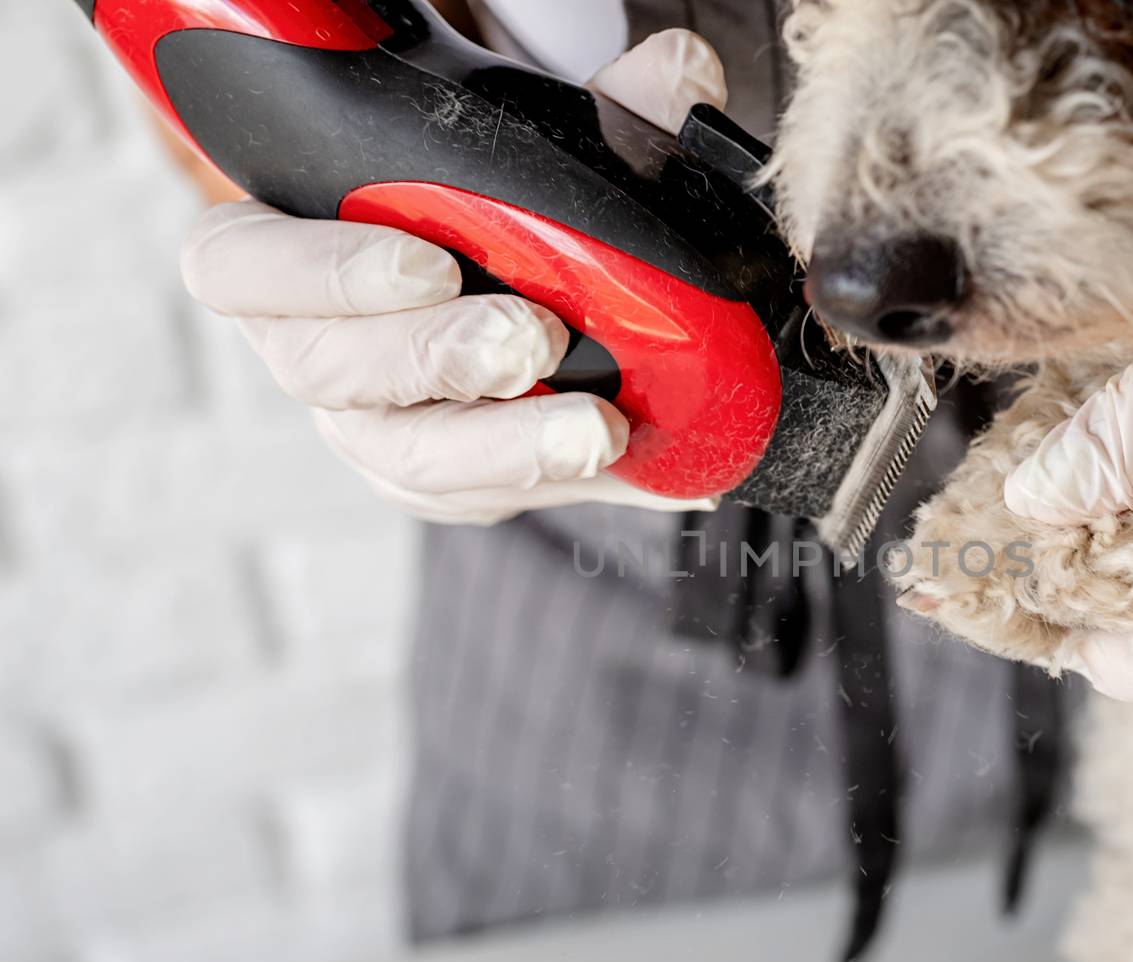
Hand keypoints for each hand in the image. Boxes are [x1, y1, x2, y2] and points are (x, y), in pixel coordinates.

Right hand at [180, 30, 727, 523]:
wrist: (520, 307)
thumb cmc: (481, 222)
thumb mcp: (527, 158)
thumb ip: (595, 116)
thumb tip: (677, 73)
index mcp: (286, 256)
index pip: (236, 266)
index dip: (319, 270)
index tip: (428, 262)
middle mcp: (315, 355)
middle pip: (328, 373)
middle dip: (435, 357)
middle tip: (532, 339)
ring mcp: (376, 432)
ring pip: (408, 456)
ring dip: (504, 441)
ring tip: (591, 426)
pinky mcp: (446, 488)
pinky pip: (482, 499)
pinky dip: (553, 478)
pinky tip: (616, 458)